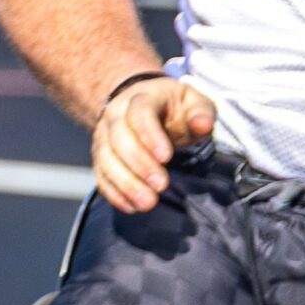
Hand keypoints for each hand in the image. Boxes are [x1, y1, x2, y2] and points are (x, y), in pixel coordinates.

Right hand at [92, 76, 215, 213]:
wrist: (140, 105)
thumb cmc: (173, 107)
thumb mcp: (192, 101)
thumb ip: (200, 112)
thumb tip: (203, 124)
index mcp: (141, 98)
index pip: (139, 114)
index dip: (150, 135)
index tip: (166, 157)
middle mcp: (116, 116)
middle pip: (119, 139)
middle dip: (139, 165)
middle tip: (161, 185)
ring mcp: (104, 137)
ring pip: (107, 160)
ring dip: (126, 184)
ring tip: (148, 203)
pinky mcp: (101, 157)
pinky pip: (101, 176)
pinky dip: (114, 193)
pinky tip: (132, 207)